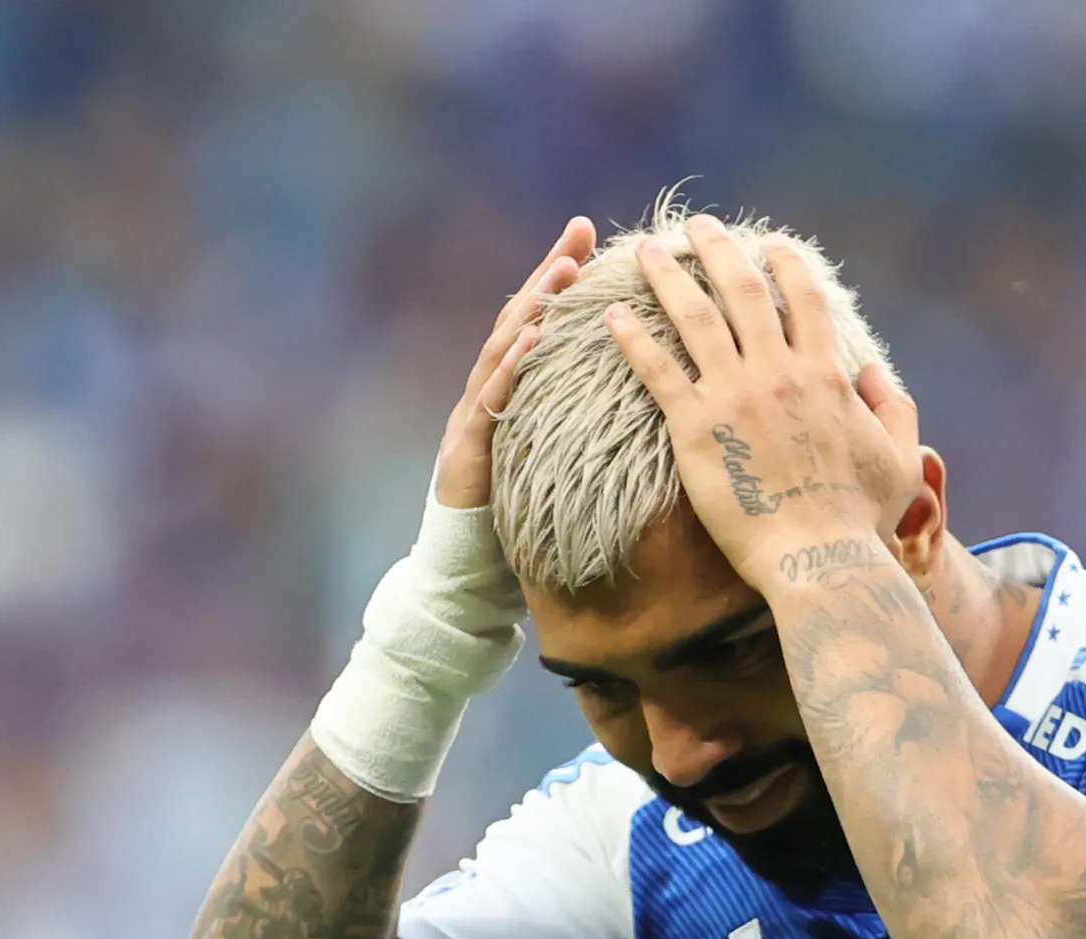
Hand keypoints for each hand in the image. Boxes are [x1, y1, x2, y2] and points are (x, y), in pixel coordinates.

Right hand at [434, 215, 595, 508]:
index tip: (587, 232)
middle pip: (517, 319)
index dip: (558, 274)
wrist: (464, 558)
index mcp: (509, 386)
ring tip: (561, 273)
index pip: (536, 318)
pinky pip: (490, 401)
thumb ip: (570, 412)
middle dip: (547, 274)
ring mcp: (472, 412)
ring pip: (501, 349)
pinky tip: (529, 341)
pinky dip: (508, 368)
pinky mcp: (466, 445)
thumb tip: (621, 383)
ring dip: (531, 308)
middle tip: (578, 235)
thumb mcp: (549, 448)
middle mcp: (488, 388)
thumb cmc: (513, 503)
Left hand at [605, 214, 918, 592]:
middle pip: (742, 291)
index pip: (804, 300)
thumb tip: (874, 372)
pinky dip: (632, 339)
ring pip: (695, 316)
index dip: (786, 265)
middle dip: (718, 250)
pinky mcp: (696, 428)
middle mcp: (778, 371)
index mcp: (825, 374)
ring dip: (668, 276)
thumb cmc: (860, 520)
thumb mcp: (899, 458)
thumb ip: (892, 407)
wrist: (818, 559)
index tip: (770, 244)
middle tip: (697, 226)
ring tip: (645, 250)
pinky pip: (657, 371)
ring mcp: (734, 396)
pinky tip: (611, 317)